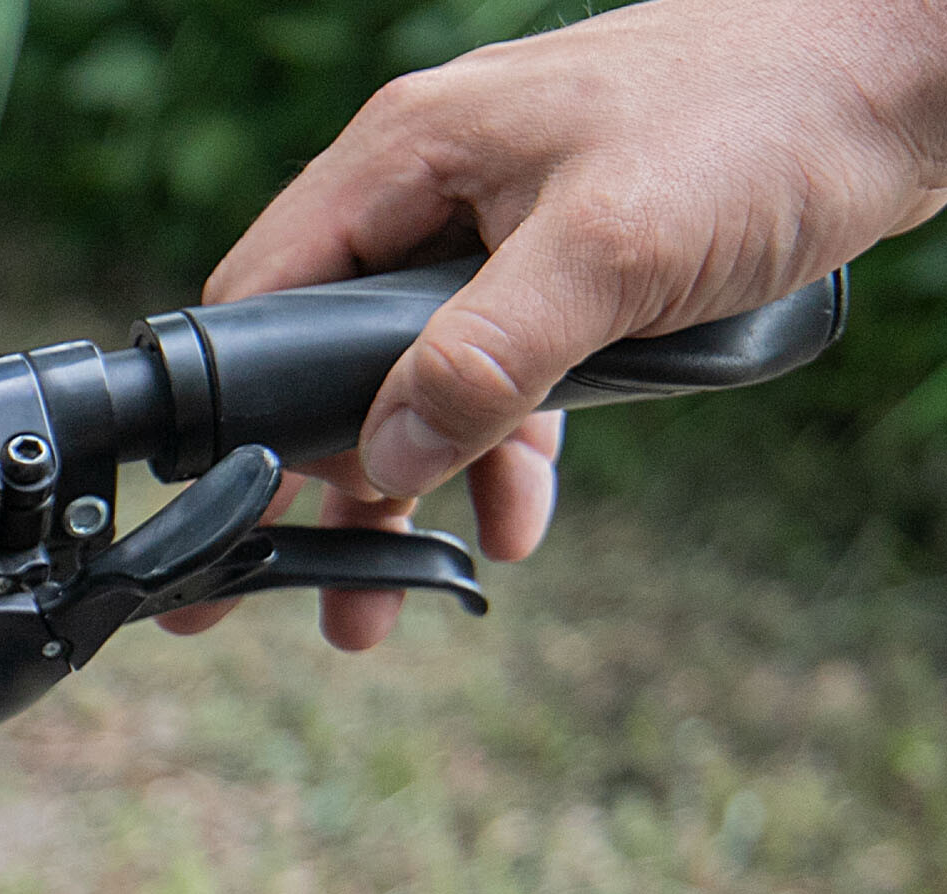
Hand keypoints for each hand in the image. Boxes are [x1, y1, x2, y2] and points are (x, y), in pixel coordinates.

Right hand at [165, 0, 946, 650]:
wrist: (912, 72)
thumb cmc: (769, 118)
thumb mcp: (611, 251)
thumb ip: (482, 358)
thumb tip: (379, 461)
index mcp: (407, 157)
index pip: (266, 294)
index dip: (238, 412)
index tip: (229, 519)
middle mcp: (433, 190)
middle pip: (324, 360)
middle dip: (307, 487)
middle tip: (258, 598)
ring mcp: (496, 230)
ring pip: (411, 386)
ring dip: (402, 496)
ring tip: (378, 609)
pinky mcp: (562, 268)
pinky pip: (498, 379)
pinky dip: (499, 455)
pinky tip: (513, 523)